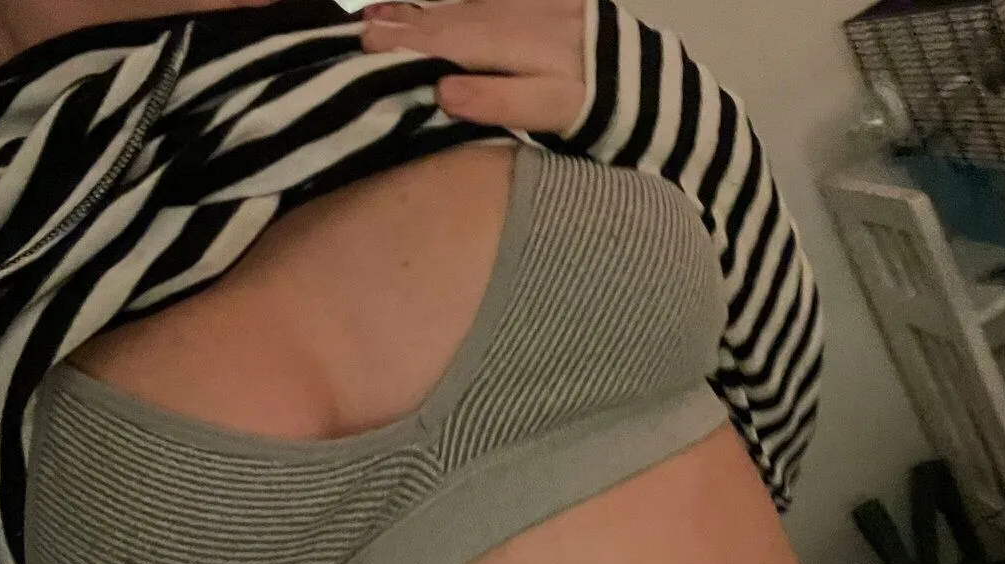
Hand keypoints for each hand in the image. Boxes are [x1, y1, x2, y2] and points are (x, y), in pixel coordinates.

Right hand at [361, 0, 588, 135]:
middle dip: (406, 31)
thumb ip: (500, 100)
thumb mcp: (553, 113)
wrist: (645, 81)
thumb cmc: (595, 108)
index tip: (369, 49)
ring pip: (464, 11)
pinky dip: (446, 8)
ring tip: (374, 21)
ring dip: (418, 17)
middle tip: (359, 36)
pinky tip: (415, 10)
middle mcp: (522, 21)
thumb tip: (442, 92)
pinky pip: (480, 3)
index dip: (412, 48)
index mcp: (523, 50)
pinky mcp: (534, 5)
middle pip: (455, 26)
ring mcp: (527, 9)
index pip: (455, 47)